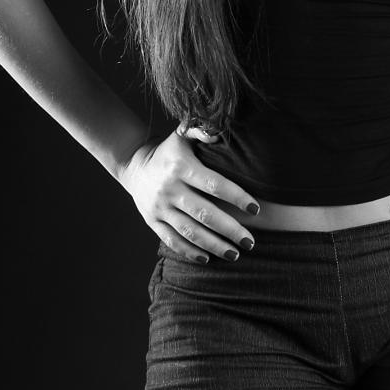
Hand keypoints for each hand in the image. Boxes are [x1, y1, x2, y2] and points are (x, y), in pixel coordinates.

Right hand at [118, 126, 260, 263]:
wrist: (133, 164)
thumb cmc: (170, 151)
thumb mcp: (182, 135)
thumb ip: (201, 131)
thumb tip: (219, 135)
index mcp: (182, 167)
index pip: (214, 184)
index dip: (237, 197)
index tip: (256, 209)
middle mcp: (170, 189)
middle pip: (205, 214)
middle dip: (230, 230)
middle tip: (250, 242)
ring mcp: (160, 208)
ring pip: (190, 232)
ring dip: (214, 245)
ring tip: (235, 254)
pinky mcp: (152, 221)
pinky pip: (172, 240)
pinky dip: (190, 252)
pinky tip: (208, 259)